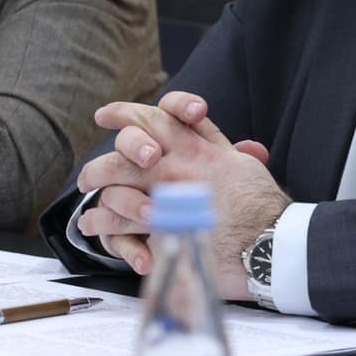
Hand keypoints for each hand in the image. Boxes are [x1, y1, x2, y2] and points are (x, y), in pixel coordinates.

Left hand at [76, 91, 282, 298]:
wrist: (268, 242)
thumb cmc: (261, 205)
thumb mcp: (242, 164)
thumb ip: (219, 145)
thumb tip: (212, 131)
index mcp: (195, 147)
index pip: (155, 117)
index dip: (125, 113)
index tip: (105, 116)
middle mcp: (176, 166)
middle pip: (126, 149)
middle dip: (103, 159)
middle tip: (90, 174)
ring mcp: (165, 197)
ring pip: (117, 185)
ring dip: (97, 190)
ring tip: (87, 202)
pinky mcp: (160, 229)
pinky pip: (119, 224)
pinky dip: (103, 224)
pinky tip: (94, 226)